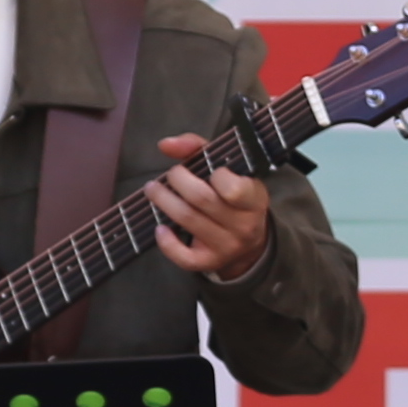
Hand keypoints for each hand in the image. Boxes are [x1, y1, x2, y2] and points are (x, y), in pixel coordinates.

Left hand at [144, 133, 273, 284]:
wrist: (250, 242)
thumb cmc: (235, 197)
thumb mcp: (228, 169)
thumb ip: (198, 149)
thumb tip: (165, 144)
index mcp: (254, 199)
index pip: (233, 188)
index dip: (215, 174)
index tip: (209, 170)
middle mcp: (243, 225)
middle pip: (201, 199)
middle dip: (178, 180)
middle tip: (171, 175)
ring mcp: (226, 246)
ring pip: (187, 220)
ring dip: (163, 200)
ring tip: (153, 189)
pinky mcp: (209, 262)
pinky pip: (184, 256)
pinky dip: (166, 242)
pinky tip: (160, 227)